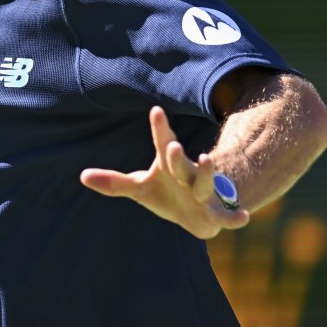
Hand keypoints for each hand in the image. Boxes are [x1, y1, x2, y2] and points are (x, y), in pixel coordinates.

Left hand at [80, 107, 249, 238]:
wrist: (197, 212)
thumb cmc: (166, 193)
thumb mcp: (140, 188)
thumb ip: (114, 182)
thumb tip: (82, 176)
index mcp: (169, 166)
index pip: (162, 144)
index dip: (159, 129)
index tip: (155, 110)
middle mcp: (187, 175)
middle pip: (180, 163)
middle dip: (176, 155)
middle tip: (169, 145)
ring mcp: (203, 194)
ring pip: (205, 184)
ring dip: (206, 174)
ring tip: (206, 159)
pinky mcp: (215, 215)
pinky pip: (227, 215)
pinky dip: (235, 217)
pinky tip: (245, 216)